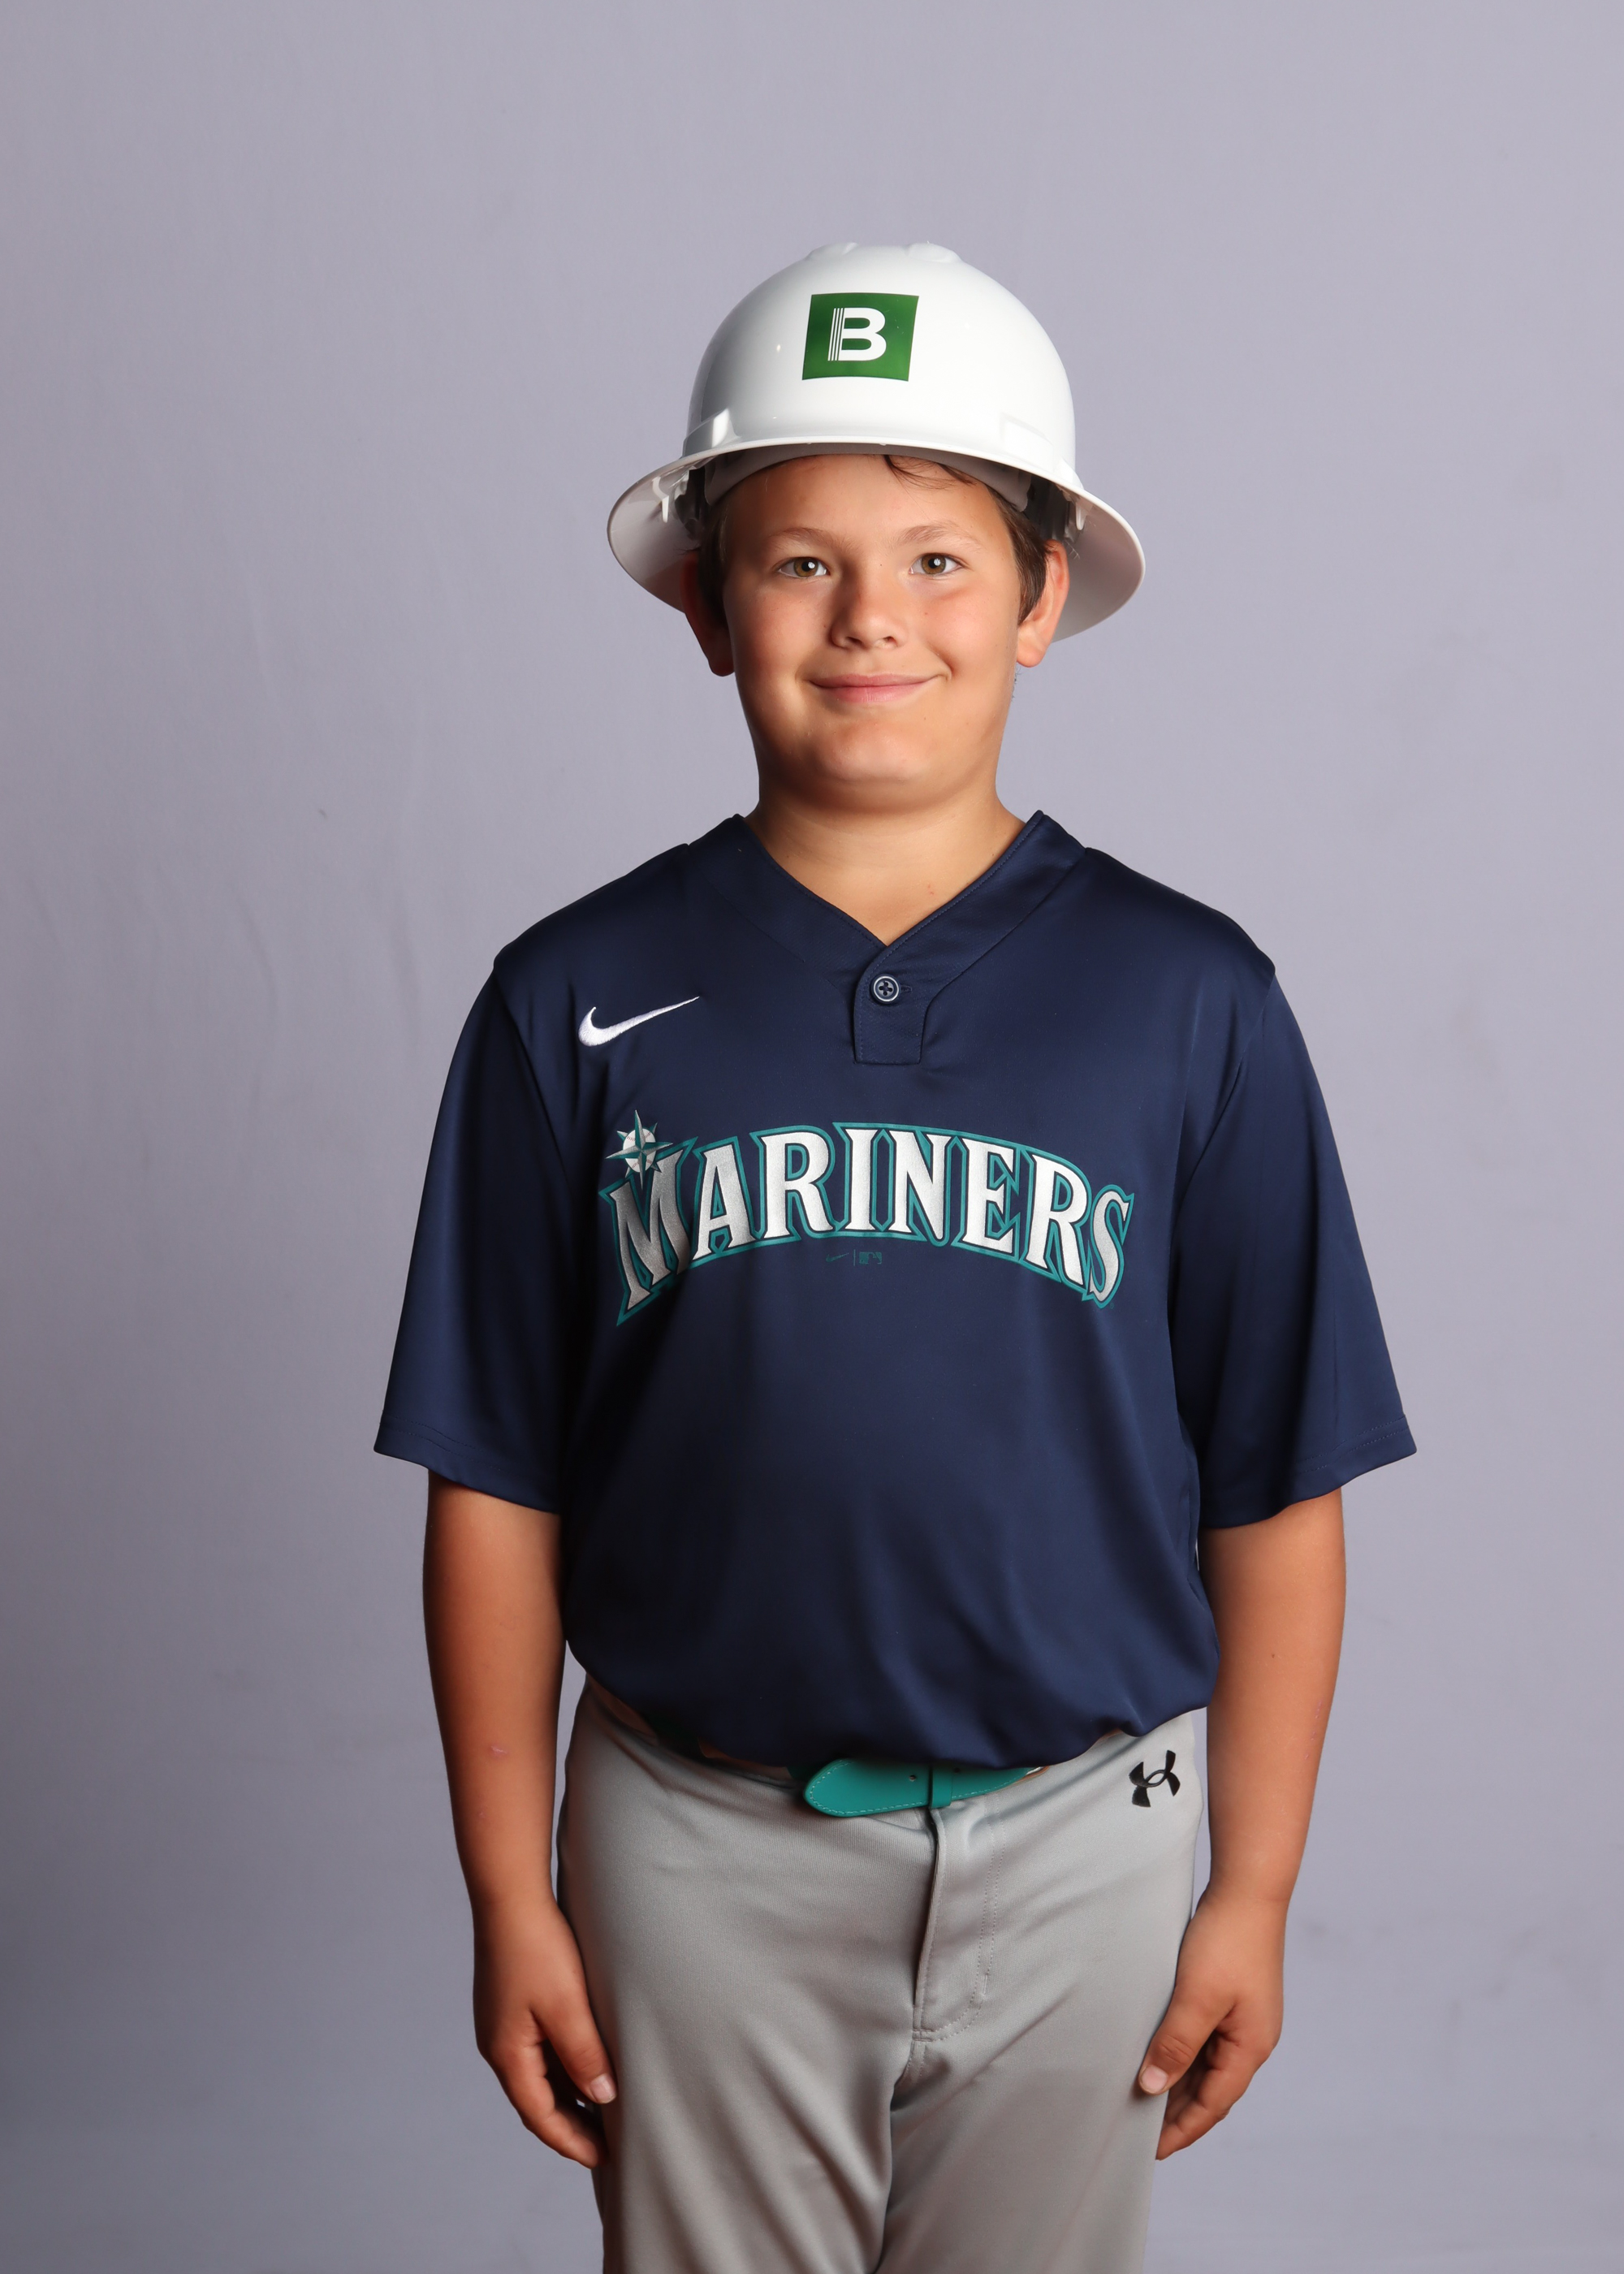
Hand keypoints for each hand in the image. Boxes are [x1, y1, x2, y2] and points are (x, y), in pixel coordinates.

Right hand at [472, 1897, 616, 2166]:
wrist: (509, 1894)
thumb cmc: (537, 1948)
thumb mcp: (568, 2007)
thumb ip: (585, 2056)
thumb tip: (603, 2098)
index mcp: (507, 2054)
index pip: (540, 2116)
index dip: (572, 2141)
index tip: (604, 2158)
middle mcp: (498, 2044)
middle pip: (536, 2100)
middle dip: (570, 2125)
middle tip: (607, 2143)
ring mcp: (502, 2023)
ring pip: (538, 2074)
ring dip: (567, 2095)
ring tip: (603, 2109)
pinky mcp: (511, 2003)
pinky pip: (537, 2049)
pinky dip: (561, 2066)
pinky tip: (585, 2063)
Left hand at [1137, 1886, 1285, 2156]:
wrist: (1248, 1889)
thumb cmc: (1227, 1941)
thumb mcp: (1196, 1997)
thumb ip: (1176, 2044)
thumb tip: (1152, 2088)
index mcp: (1250, 2047)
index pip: (1213, 2105)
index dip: (1182, 2130)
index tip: (1151, 2152)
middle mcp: (1251, 2039)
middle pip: (1211, 2090)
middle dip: (1178, 2113)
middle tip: (1138, 2132)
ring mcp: (1243, 2019)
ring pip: (1206, 2065)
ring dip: (1178, 2083)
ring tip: (1141, 2100)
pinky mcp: (1232, 1998)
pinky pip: (1204, 2040)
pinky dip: (1182, 2054)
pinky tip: (1158, 2056)